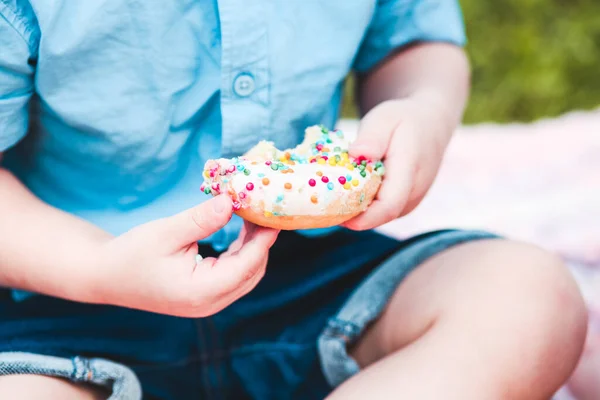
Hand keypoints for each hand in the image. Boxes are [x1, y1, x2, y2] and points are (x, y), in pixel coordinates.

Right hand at [93, 195, 278, 316]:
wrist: (106, 277)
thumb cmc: (131, 254)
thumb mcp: (166, 232)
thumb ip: (201, 219)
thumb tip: (232, 200)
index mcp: (202, 291)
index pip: (247, 264)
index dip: (264, 237)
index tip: (274, 212)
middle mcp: (210, 303)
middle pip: (252, 271)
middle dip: (262, 240)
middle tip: (265, 208)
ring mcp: (209, 303)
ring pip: (247, 274)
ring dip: (253, 246)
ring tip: (254, 214)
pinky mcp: (206, 297)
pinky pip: (235, 275)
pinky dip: (242, 253)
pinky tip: (242, 229)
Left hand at [343, 96, 456, 230]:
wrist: (430, 124)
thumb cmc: (403, 119)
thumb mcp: (385, 118)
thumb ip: (373, 137)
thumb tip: (358, 153)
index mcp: (410, 171)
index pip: (388, 206)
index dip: (361, 217)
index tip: (336, 216)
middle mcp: (414, 193)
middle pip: (380, 215)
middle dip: (351, 215)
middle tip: (321, 205)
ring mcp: (411, 201)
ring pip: (380, 216)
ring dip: (356, 210)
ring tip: (331, 196)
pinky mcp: (404, 204)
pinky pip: (381, 211)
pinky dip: (363, 205)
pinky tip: (346, 193)